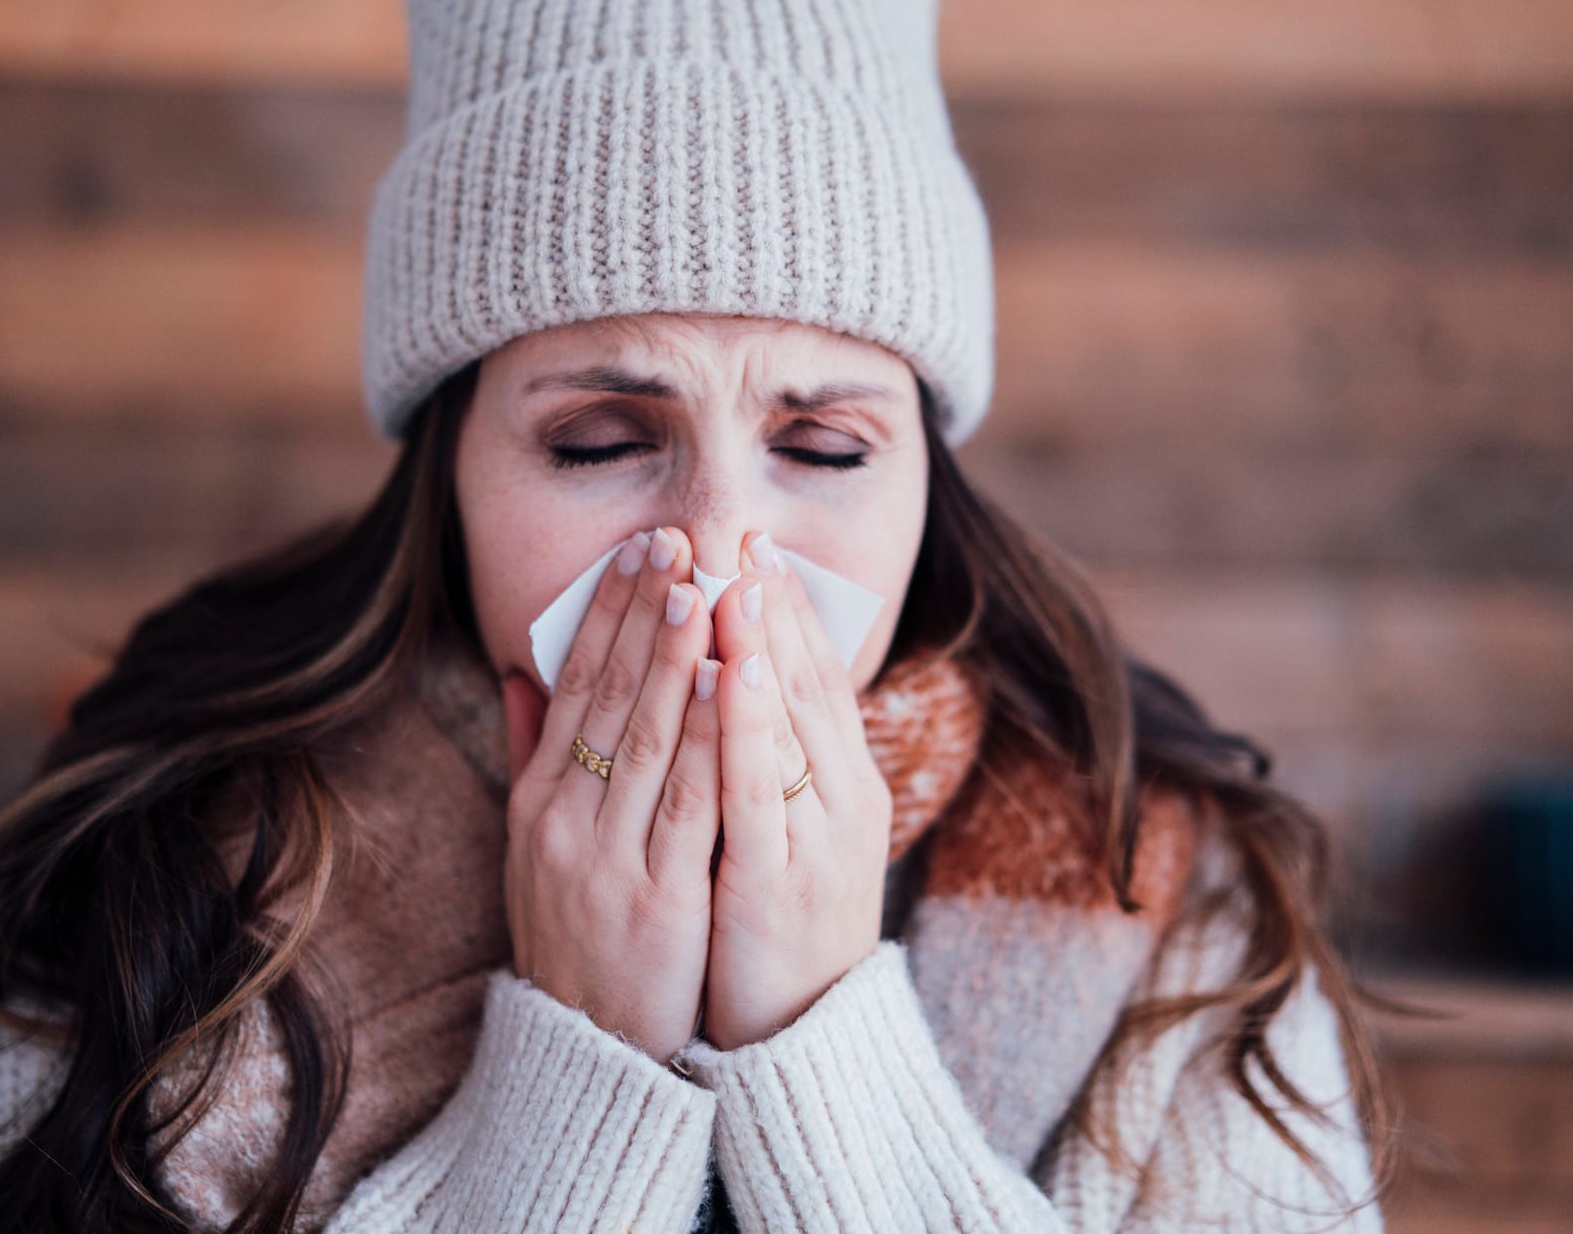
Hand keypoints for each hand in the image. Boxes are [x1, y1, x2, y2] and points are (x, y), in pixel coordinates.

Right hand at [498, 526, 723, 1061]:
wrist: (585, 1053)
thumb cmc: (573, 938)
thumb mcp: (533, 849)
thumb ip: (532, 757)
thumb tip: (523, 670)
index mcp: (539, 806)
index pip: (574, 689)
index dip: (605, 616)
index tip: (637, 551)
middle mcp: (566, 824)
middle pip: (609, 700)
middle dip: (643, 615)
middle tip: (674, 541)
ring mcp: (609, 862)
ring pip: (648, 742)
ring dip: (676, 660)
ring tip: (701, 588)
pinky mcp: (659, 902)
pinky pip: (690, 807)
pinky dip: (708, 741)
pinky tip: (728, 687)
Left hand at [700, 531, 894, 1050]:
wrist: (801, 1042)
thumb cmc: (775, 933)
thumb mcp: (779, 837)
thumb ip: (756, 765)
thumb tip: (729, 690)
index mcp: (843, 788)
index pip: (815, 680)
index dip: (788, 611)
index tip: (758, 545)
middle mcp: (843, 803)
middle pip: (807, 688)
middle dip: (775, 607)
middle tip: (747, 531)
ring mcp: (817, 842)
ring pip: (789, 726)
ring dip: (764, 647)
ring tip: (739, 578)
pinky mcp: (780, 882)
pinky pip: (759, 791)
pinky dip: (746, 726)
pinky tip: (732, 671)